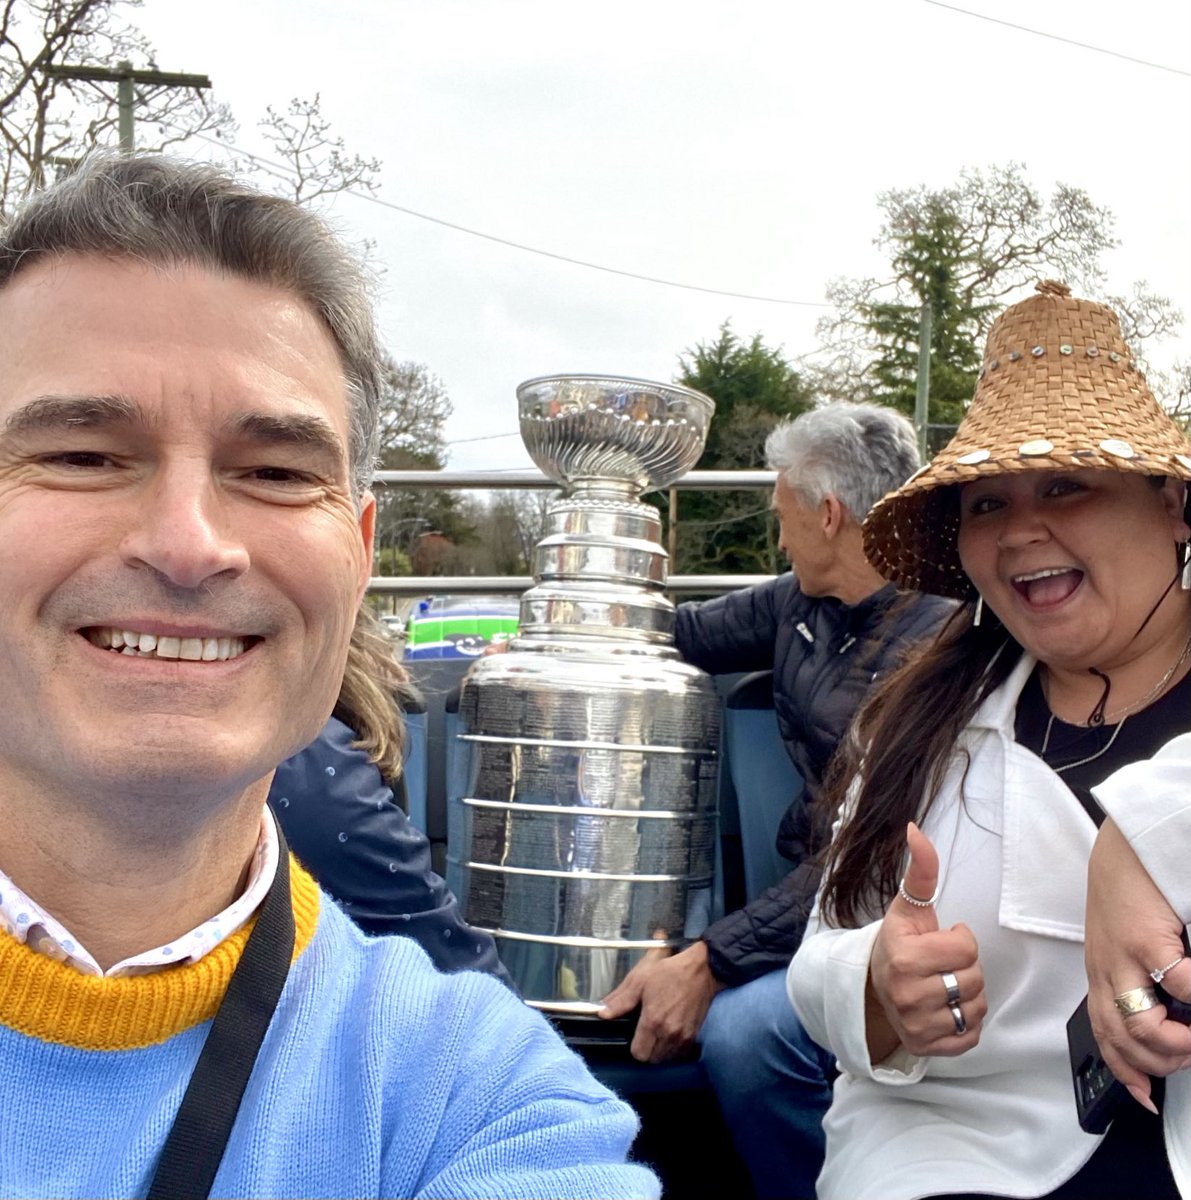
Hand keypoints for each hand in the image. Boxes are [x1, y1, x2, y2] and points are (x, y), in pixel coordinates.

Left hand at [599, 940, 724, 1062]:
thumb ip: (620, 999)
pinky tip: (670, 1034)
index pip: (639, 1054)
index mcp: (653, 1021)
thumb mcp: (640, 979)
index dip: (634, 1046)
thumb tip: (602, 1013)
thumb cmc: (669, 972)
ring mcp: (684, 1037)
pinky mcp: (695, 1036)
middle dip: (646, 1050)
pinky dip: (674, 1049)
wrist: (701, 970)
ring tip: (658, 1033)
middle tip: (646, 1034)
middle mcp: (670, 1034)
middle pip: (652, 1059)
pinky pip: (680, 1054)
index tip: (635, 1035)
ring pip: (666, 1059)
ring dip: (660, 1051)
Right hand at [867, 822, 985, 1060]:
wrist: (874, 988)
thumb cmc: (899, 943)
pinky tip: (947, 1009)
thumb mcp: (908, 908)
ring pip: (977, 1008)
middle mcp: (907, 994)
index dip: (959, 940)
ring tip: (944, 986)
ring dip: (969, 996)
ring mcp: (917, 1025)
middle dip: (965, 968)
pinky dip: (967, 1023)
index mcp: (903, 957)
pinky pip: (972, 1036)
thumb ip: (920, 872)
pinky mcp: (927, 1048)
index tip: (939, 941)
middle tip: (940, 965)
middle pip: (975, 978)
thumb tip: (915, 829)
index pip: (967, 948)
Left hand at [1085, 819, 1190, 1113]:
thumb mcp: (1122, 944)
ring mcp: (1123, 957)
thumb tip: (1165, 1023)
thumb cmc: (1127, 893)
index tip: (1146, 1095)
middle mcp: (1105, 970)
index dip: (1126, 1071)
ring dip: (1180, 1044)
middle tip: (1188, 1056)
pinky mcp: (1146, 940)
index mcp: (1100, 973)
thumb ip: (1138, 982)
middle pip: (1124, 1041)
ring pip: (1144, 1027)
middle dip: (1162, 1063)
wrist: (1125, 848)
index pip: (1105, 1035)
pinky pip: (1181, 988)